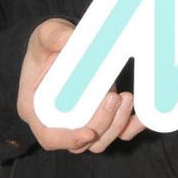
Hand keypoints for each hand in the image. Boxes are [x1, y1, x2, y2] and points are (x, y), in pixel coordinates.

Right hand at [18, 18, 145, 154]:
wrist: (62, 43)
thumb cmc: (48, 44)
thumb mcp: (46, 35)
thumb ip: (54, 37)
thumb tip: (69, 39)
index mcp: (37, 108)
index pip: (49, 137)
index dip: (68, 140)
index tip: (88, 133)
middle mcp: (58, 120)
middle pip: (81, 142)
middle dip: (101, 124)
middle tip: (114, 97)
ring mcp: (80, 120)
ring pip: (100, 140)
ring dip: (117, 124)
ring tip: (127, 97)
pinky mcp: (99, 114)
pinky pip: (117, 131)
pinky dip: (130, 126)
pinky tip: (140, 113)